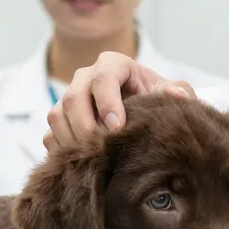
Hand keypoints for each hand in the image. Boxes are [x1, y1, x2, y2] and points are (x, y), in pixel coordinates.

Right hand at [43, 50, 196, 155]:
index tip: (117, 128)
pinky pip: (50, 135)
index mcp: (112, 64)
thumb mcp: (170, 93)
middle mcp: (85, 78)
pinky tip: (80, 164)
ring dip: (71, 140)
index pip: (103, 78)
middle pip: (73, 98)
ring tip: (92, 159)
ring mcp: (69, 99)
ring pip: (56, 116)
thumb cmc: (156, 100)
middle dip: (85, 126)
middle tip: (101, 150)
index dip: (108, 103)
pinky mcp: (60, 122)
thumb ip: (177, 92)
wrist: (141, 113)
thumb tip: (178, 97)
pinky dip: (62, 151)